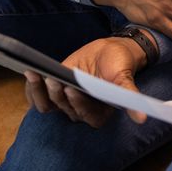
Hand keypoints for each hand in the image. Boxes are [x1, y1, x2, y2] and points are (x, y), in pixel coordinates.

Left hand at [22, 36, 148, 127]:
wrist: (109, 52)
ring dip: (39, 92)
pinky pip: (38, 96)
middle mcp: (80, 112)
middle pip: (63, 109)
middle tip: (51, 78)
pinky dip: (32, 87)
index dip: (77, 104)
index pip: (85, 115)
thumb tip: (142, 118)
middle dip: (56, 94)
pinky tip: (29, 74)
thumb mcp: (124, 77)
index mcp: (99, 113)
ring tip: (34, 74)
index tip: (72, 89)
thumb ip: (129, 96)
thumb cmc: (119, 65)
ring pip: (47, 105)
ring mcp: (65, 102)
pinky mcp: (54, 91)